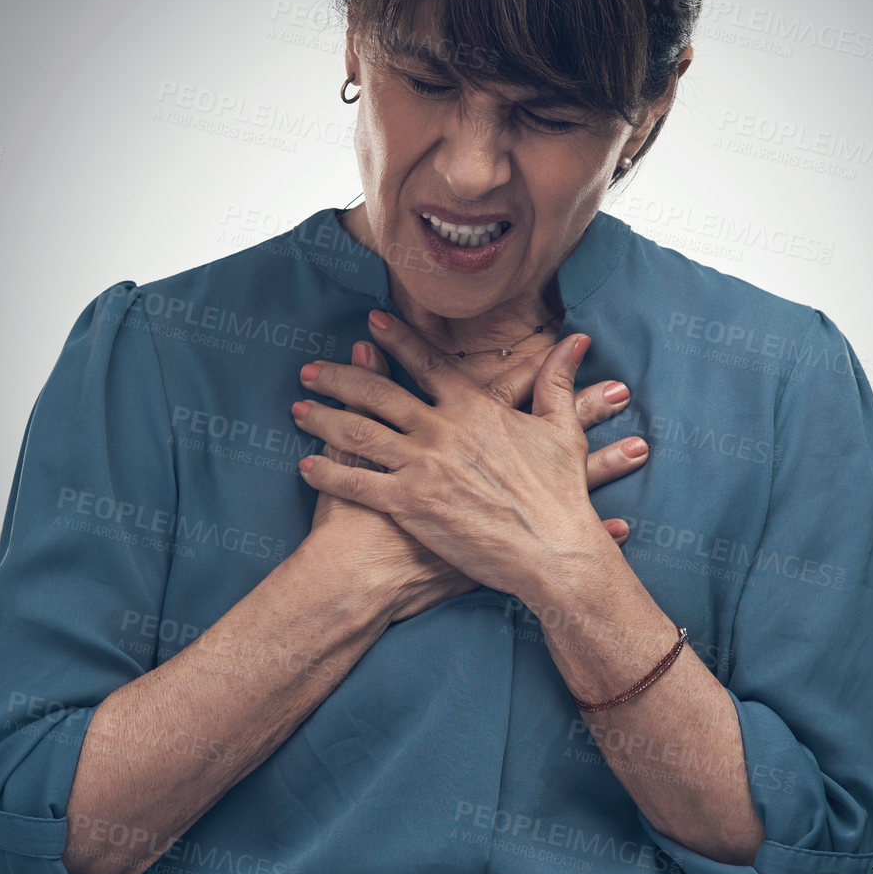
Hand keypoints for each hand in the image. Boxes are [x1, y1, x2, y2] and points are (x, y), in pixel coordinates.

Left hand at [293, 311, 640, 602]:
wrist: (551, 550)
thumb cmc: (560, 495)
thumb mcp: (563, 430)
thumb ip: (556, 382)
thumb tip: (574, 342)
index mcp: (474, 407)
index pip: (425, 363)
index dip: (395, 340)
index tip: (370, 323)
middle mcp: (440, 429)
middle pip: (376, 393)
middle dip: (339, 378)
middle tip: (310, 371)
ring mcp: (421, 466)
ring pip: (357, 432)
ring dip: (323, 418)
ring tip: (298, 409)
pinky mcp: (408, 504)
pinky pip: (356, 482)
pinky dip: (327, 472)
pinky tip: (305, 466)